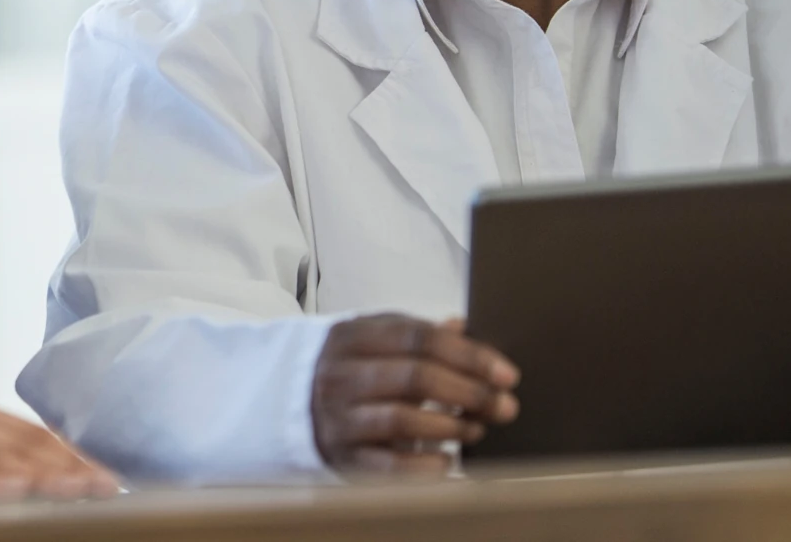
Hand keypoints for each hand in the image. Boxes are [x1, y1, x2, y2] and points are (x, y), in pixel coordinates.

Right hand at [312, 315, 519, 473]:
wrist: (284, 401)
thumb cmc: (346, 368)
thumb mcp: (371, 339)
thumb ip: (416, 334)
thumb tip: (463, 326)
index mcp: (351, 336)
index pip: (418, 337)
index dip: (468, 354)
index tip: (506, 373)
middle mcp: (340, 374)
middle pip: (415, 377)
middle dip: (469, 392)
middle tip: (504, 404)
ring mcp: (338, 416)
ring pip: (402, 419)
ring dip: (451, 425)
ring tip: (476, 428)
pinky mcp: (341, 455)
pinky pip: (388, 464)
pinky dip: (424, 464)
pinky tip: (447, 459)